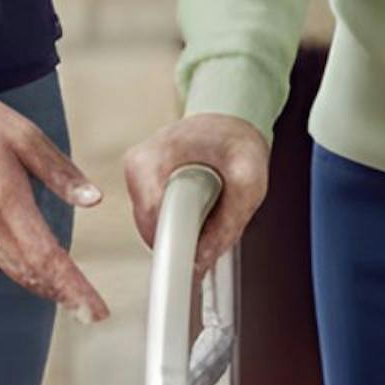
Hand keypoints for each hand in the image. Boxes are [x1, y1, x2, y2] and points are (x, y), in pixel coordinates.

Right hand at [0, 87, 109, 320]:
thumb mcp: (27, 137)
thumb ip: (61, 173)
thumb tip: (94, 200)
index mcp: (6, 200)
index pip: (47, 257)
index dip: (73, 287)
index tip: (95, 308)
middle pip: (32, 273)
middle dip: (64, 296)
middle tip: (93, 314)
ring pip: (15, 271)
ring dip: (46, 289)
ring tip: (75, 302)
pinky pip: (2, 260)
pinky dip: (26, 275)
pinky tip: (44, 277)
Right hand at [122, 113, 272, 280]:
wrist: (228, 118)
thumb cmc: (236, 140)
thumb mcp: (249, 178)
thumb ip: (229, 222)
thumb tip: (202, 260)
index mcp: (152, 160)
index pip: (154, 222)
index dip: (179, 247)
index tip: (194, 266)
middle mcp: (136, 167)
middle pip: (153, 230)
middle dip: (188, 237)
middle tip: (218, 216)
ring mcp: (136, 176)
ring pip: (154, 229)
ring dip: (185, 230)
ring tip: (210, 204)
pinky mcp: (141, 184)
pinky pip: (157, 220)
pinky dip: (180, 221)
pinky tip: (198, 203)